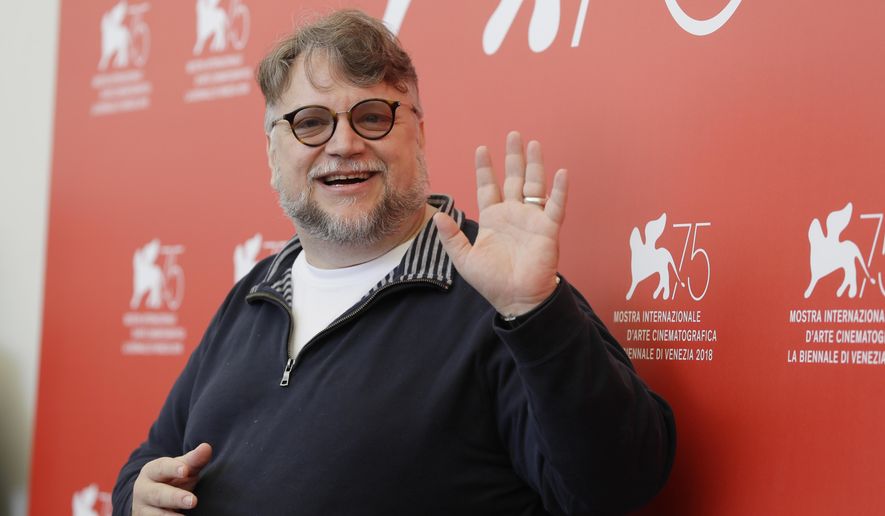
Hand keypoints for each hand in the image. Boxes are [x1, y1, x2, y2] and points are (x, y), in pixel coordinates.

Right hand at [132, 442, 211, 514]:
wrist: (152, 500)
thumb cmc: (172, 480)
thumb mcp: (182, 469)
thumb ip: (194, 460)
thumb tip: (206, 447)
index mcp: (151, 471)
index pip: (161, 468)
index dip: (173, 468)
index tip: (185, 471)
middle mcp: (143, 490)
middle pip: (158, 494)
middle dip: (175, 497)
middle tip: (193, 501)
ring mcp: (143, 509)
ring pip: (154, 514)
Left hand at [434, 131, 567, 316]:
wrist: (515, 299)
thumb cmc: (492, 281)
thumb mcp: (464, 259)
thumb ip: (452, 237)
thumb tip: (438, 216)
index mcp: (493, 219)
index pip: (488, 188)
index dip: (485, 169)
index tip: (482, 149)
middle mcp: (513, 215)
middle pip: (513, 179)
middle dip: (512, 158)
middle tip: (513, 134)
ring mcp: (531, 220)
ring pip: (534, 186)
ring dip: (534, 165)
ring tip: (533, 144)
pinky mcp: (547, 230)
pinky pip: (555, 206)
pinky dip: (559, 190)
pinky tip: (561, 173)